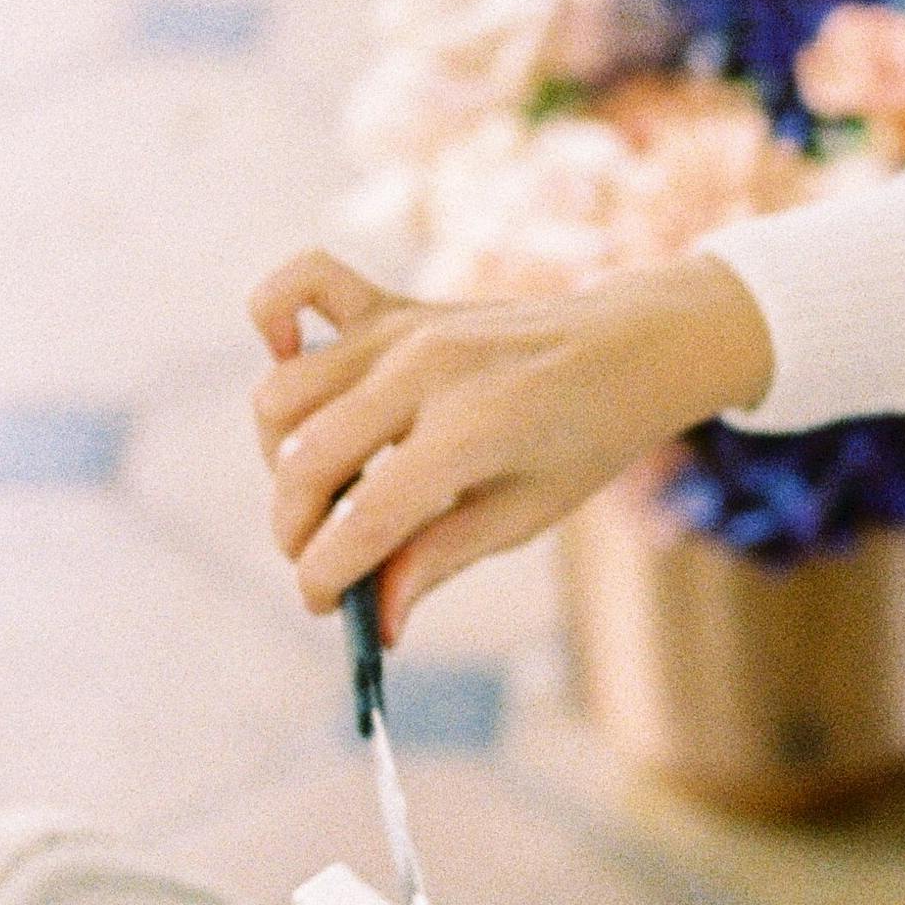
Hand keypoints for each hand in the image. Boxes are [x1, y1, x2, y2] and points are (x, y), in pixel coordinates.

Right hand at [248, 246, 770, 637]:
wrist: (631, 345)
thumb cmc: (587, 436)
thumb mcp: (528, 512)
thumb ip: (441, 557)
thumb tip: (379, 622)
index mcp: (473, 428)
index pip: (365, 516)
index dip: (326, 572)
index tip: (320, 605)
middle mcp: (426, 369)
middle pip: (307, 459)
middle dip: (295, 529)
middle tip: (324, 560)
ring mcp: (404, 327)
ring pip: (284, 392)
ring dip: (282, 455)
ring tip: (329, 488)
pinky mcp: (394, 302)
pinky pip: (304, 282)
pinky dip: (273, 316)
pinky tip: (286, 360)